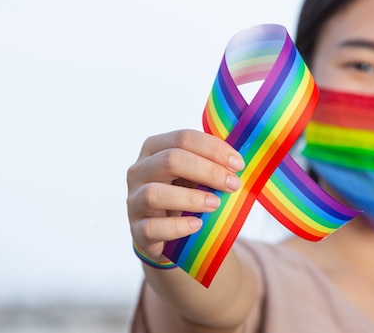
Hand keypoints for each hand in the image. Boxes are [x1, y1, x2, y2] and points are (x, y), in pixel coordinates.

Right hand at [127, 129, 244, 261]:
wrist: (167, 234)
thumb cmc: (185, 195)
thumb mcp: (195, 174)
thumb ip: (211, 163)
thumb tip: (240, 161)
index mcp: (154, 149)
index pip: (182, 138)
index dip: (213, 149)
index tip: (238, 164)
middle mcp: (139, 171)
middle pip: (170, 161)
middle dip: (207, 171)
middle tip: (233, 184)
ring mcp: (134, 201)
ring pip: (155, 193)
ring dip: (190, 198)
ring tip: (215, 204)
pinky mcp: (137, 230)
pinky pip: (152, 228)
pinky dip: (178, 226)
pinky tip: (197, 224)